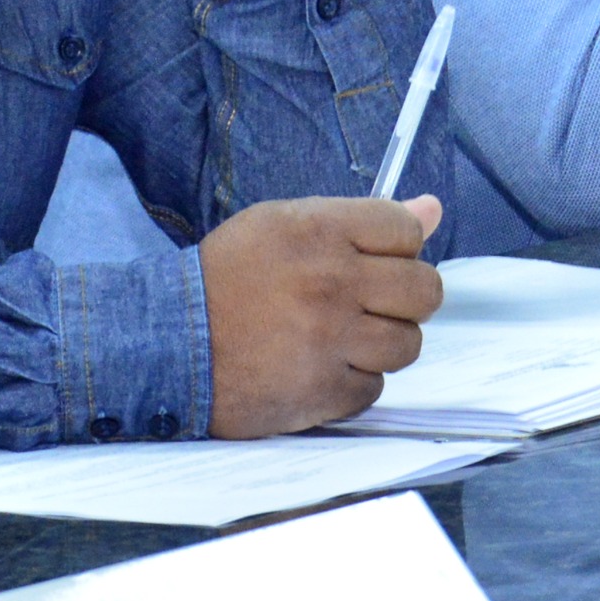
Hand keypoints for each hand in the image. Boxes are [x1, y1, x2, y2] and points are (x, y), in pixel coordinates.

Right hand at [199, 194, 444, 436]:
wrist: (168, 343)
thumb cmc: (227, 279)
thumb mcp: (285, 226)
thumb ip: (360, 220)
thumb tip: (432, 209)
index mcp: (320, 231)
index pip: (407, 231)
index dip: (400, 248)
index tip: (377, 262)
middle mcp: (332, 281)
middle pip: (424, 290)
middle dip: (406, 298)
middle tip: (373, 305)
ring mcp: (330, 340)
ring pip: (408, 343)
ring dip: (382, 344)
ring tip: (344, 339)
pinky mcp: (323, 391)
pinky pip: (374, 388)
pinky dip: (353, 382)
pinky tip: (321, 368)